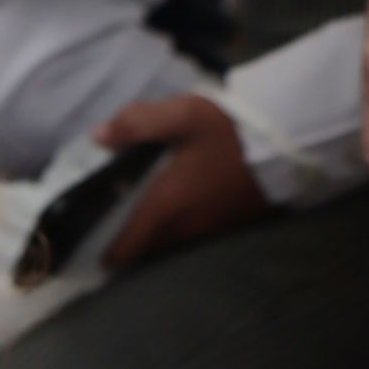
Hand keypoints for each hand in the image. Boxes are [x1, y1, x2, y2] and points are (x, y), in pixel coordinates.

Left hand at [93, 94, 269, 269]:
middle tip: (99, 218)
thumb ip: (136, 123)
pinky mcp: (221, 229)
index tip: (79, 239)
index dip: (96, 252)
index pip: (120, 252)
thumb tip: (97, 137)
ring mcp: (204, 233)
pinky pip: (182, 239)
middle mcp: (181, 231)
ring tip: (127, 210)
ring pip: (160, 246)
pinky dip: (166, 229)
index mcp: (164, 210)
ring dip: (143, 236)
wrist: (288, 142)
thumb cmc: (231, 131)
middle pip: (138, 252)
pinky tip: (164, 204)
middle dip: (117, 242)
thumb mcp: (183, 115)